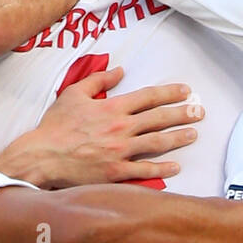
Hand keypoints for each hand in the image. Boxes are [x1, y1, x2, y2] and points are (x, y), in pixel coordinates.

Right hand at [0, 67, 202, 188]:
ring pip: (157, 143)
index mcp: (112, 108)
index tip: (186, 90)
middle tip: (200, 111)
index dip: (169, 92)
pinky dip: (162, 169)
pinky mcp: (116, 172)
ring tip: (193, 134)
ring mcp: (120, 152)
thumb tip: (119, 70)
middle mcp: (120, 128)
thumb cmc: (55, 125)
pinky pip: (144, 171)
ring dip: (178, 138)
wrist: (42, 156)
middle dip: (182, 113)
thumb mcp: (73, 94)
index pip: (148, 97)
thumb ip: (98, 80)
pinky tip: (176, 167)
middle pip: (158, 119)